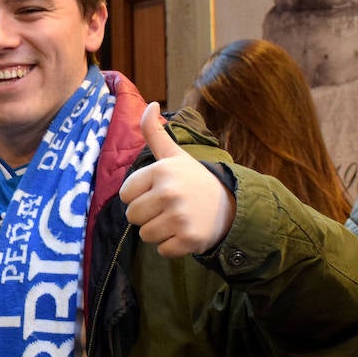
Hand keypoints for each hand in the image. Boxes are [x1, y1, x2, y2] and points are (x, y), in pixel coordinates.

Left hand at [120, 102, 234, 257]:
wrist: (231, 206)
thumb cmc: (194, 180)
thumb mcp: (174, 155)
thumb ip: (154, 132)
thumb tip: (150, 104)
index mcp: (162, 171)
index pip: (126, 195)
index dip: (139, 196)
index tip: (158, 192)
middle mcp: (170, 193)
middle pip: (132, 217)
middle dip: (147, 216)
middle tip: (169, 208)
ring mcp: (180, 218)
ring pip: (145, 236)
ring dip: (159, 232)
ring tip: (177, 220)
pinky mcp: (189, 240)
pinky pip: (162, 251)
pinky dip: (172, 247)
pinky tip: (185, 233)